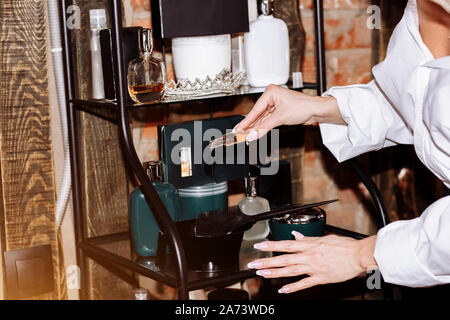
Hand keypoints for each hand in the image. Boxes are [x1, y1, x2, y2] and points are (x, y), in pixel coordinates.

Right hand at [234, 85, 342, 141]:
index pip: (255, 109)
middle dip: (249, 125)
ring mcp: (275, 104)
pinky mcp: (279, 111)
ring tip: (245, 135)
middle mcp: (272, 97)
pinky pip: (267, 120)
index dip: (246, 121)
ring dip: (255, 127)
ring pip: (262, 118)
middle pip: (257, 114)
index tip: (238, 129)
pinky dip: (262, 127)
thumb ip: (264, 127)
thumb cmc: (303, 107)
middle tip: (239, 134)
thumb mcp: (280, 118)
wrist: (316, 110)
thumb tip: (252, 135)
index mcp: (270, 92)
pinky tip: (255, 132)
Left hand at [248, 232, 377, 293]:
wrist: (359, 255)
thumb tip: (296, 236)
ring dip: (275, 273)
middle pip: (283, 259)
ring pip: (290, 270)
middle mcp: (309, 256)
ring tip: (262, 274)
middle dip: (267, 261)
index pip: (285, 244)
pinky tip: (283, 290)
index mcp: (310, 245)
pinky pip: (304, 283)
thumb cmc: (345, 246)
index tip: (259, 246)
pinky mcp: (320, 278)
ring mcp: (313, 268)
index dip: (271, 245)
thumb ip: (309, 239)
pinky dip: (293, 287)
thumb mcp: (325, 238)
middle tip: (253, 264)